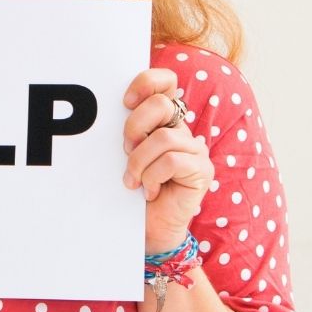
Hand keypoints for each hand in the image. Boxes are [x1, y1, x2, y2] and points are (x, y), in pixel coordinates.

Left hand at [122, 68, 213, 253]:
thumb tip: (109, 111)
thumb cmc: (133, 189)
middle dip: (134, 128)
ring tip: (133, 180)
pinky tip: (149, 191)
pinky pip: (172, 161)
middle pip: (161, 105)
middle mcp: (182, 129)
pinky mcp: (202, 170)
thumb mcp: (125, 154)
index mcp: (163, 120)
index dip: (146, 82)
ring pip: (163, 138)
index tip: (125, 102)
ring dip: (139, 162)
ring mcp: (195, 148)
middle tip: (125, 151)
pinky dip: (152, 177)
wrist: (147, 229)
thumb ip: (127, 130)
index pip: (165, 82)